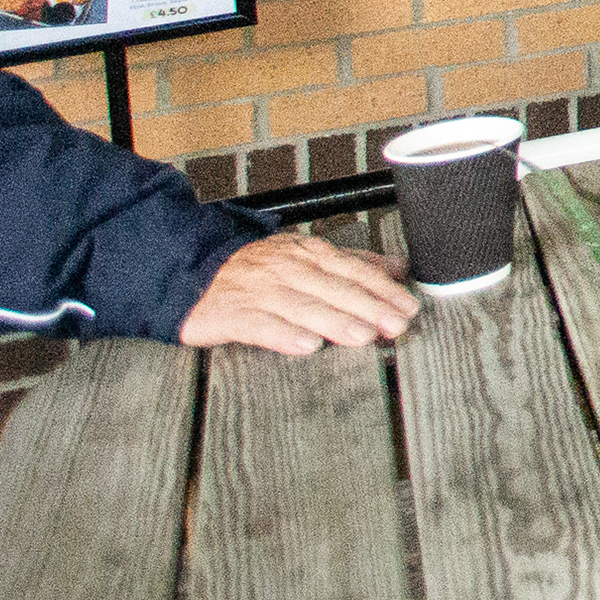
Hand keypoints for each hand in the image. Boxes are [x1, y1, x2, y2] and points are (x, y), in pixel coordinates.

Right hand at [177, 233, 418, 355]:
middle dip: (371, 308)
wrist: (191, 273)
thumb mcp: (306, 256)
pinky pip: (262, 326)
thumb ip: (353, 263)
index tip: (408, 306)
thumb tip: (398, 267)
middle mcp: (288, 269)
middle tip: (397, 325)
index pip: (354, 270)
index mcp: (308, 253)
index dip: (384, 289)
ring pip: (305, 307)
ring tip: (364, 336)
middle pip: (336, 289)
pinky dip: (285, 335)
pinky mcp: (232, 314)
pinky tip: (306, 345)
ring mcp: (260, 291)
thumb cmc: (255, 269)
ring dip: (337, 322)